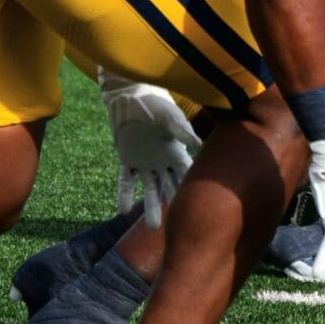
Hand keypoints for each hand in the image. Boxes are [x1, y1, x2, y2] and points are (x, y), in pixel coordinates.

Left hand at [103, 78, 202, 227]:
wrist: (129, 93)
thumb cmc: (154, 101)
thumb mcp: (169, 117)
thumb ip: (182, 131)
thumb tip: (201, 144)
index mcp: (175, 151)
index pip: (186, 175)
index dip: (190, 190)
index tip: (200, 209)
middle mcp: (162, 160)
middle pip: (170, 188)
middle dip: (173, 206)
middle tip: (179, 230)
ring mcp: (144, 161)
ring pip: (149, 189)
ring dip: (151, 207)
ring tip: (153, 228)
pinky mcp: (126, 158)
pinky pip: (125, 180)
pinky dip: (124, 194)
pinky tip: (123, 211)